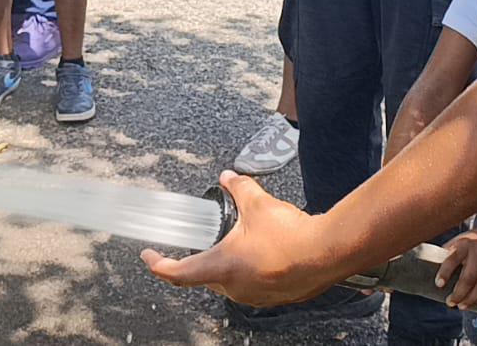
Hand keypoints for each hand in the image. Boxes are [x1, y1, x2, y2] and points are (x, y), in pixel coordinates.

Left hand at [141, 170, 342, 304]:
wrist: (328, 252)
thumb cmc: (292, 236)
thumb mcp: (259, 204)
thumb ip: (240, 189)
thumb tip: (230, 178)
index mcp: (222, 267)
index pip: (177, 273)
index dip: (157, 265)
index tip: (148, 258)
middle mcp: (234, 287)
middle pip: (203, 278)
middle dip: (200, 261)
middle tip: (203, 243)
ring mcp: (254, 296)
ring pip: (230, 283)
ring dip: (229, 265)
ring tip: (240, 244)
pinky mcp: (274, 297)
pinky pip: (253, 285)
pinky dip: (251, 271)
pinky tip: (265, 254)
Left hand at [436, 230, 476, 308]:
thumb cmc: (468, 243)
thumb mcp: (456, 242)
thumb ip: (445, 254)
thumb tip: (425, 266)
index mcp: (464, 245)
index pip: (453, 259)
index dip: (445, 272)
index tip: (438, 285)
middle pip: (469, 277)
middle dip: (459, 293)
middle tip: (450, 302)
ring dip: (471, 298)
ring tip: (462, 306)